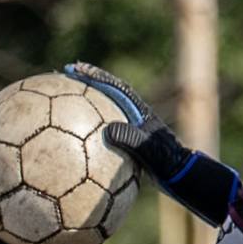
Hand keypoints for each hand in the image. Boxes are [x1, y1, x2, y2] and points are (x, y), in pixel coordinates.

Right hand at [64, 61, 190, 186]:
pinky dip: (87, 134)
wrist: (178, 175)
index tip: (76, 69)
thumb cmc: (166, 161)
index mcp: (138, 109)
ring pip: (102, 113)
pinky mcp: (126, 143)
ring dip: (85, 108)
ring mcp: (129, 128)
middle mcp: (132, 115)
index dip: (95, 76)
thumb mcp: (148, 148)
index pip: (114, 86)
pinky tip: (73, 143)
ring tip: (64, 105)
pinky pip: (102, 134)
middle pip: (105, 95)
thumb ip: (130, 138)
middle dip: (86, 84)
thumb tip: (107, 131)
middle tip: (65, 77)